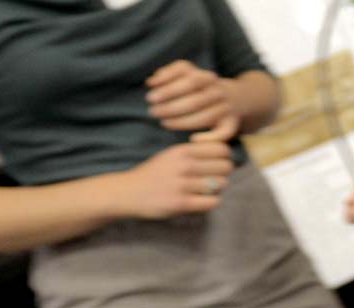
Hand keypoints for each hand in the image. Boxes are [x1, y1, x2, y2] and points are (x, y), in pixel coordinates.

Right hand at [113, 141, 234, 218]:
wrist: (127, 192)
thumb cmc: (154, 174)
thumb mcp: (171, 155)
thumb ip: (194, 152)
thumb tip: (225, 155)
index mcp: (183, 150)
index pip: (222, 149)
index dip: (225, 157)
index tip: (218, 164)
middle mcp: (184, 165)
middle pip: (226, 167)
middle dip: (223, 174)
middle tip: (214, 179)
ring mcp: (182, 184)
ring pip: (221, 184)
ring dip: (217, 189)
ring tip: (206, 190)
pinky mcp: (180, 203)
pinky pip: (212, 202)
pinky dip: (211, 202)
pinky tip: (202, 201)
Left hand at [147, 60, 240, 141]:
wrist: (235, 97)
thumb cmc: (201, 87)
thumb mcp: (189, 73)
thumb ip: (170, 73)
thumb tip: (151, 81)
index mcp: (208, 77)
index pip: (190, 80)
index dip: (169, 89)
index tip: (150, 97)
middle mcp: (219, 91)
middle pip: (195, 101)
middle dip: (170, 108)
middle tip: (153, 112)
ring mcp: (226, 107)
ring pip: (205, 117)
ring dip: (182, 122)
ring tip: (164, 122)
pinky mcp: (231, 123)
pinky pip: (224, 133)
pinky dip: (209, 138)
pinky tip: (193, 139)